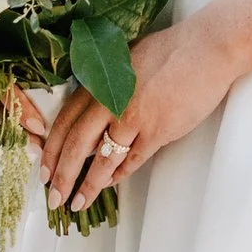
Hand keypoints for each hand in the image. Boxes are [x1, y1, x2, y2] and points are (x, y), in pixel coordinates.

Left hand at [41, 20, 235, 213]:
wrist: (206, 47)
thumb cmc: (170, 50)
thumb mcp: (127, 60)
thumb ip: (107, 85)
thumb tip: (90, 112)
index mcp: (101, 80)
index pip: (65, 120)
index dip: (52, 149)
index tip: (44, 170)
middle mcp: (111, 99)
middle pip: (76, 145)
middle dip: (62, 176)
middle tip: (54, 198)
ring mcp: (134, 116)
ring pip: (102, 160)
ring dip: (88, 185)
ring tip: (77, 203)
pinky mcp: (157, 130)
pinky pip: (132, 161)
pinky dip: (118, 176)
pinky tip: (109, 186)